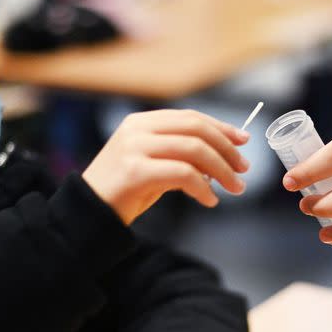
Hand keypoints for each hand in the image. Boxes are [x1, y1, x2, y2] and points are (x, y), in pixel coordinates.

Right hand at [83, 110, 248, 225]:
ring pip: (194, 149)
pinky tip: (209, 200)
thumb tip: (221, 157)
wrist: (88, 214)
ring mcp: (134, 148)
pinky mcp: (135, 171)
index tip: (242, 140)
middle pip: (196, 128)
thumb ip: (180, 156)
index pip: (190, 117)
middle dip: (226, 148)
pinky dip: (203, 187)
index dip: (221, 127)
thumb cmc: (123, 192)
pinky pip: (183, 174)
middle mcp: (137, 130)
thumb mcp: (152, 165)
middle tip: (243, 169)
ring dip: (221, 170)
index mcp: (141, 123)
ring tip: (234, 187)